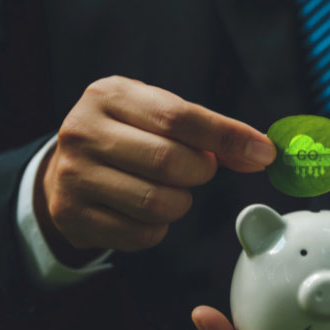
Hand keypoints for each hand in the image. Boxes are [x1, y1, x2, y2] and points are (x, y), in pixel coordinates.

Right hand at [36, 75, 275, 262]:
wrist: (66, 171)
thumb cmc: (127, 138)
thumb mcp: (158, 118)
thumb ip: (207, 132)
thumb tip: (259, 153)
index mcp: (110, 95)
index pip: (178, 116)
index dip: (226, 136)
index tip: (263, 152)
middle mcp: (83, 131)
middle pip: (169, 162)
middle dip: (200, 172)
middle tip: (198, 170)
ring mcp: (73, 176)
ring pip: (157, 203)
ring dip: (180, 203)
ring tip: (169, 191)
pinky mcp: (73, 216)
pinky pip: (141, 234)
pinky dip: (157, 228)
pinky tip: (145, 212)